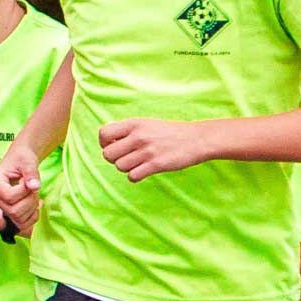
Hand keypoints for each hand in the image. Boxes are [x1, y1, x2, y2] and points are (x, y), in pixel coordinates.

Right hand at [0, 145, 42, 234]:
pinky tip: (36, 205)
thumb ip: (31, 173)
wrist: (22, 161)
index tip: (27, 180)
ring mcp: (0, 206)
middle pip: (13, 211)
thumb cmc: (23, 158)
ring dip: (32, 208)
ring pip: (18, 219)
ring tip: (33, 194)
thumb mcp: (28, 161)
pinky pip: (21, 224)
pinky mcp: (7, 212)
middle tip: (33, 188)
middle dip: (30, 201)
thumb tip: (34, 186)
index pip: (10, 197)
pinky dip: (33, 217)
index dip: (25, 191)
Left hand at [97, 119, 212, 180]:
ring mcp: (147, 151)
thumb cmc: (170, 133)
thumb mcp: (147, 124)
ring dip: (126, 168)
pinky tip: (144, 171)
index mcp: (134, 123)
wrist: (197, 139)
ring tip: (139, 164)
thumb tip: (107, 144)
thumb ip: (128, 131)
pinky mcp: (156, 165)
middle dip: (114, 159)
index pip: (103, 133)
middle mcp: (138, 136)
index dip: (105, 143)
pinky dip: (135, 176)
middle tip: (127, 158)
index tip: (115, 147)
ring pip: (119, 167)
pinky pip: (132, 176)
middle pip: (108, 154)